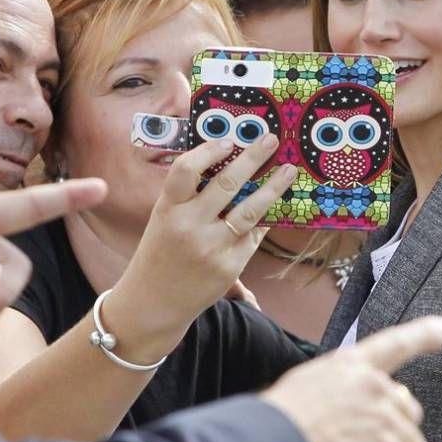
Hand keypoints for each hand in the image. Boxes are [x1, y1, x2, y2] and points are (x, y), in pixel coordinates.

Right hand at [106, 135, 294, 354]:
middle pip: (226, 184)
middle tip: (271, 139)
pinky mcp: (229, 268)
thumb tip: (227, 164)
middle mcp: (189, 227)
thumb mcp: (164, 219)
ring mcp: (211, 248)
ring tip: (288, 171)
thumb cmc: (160, 252)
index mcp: (168, 210)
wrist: (153, 302)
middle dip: (252, 158)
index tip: (228, 141)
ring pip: (250, 210)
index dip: (207, 151)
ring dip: (273, 188)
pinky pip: (253, 236)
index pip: (185, 171)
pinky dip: (263, 220)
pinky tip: (275, 207)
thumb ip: (188, 196)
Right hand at [263, 315, 441, 441]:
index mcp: (349, 365)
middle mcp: (372, 385)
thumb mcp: (305, 387)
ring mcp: (384, 419)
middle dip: (393, 437)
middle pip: (408, 411)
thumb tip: (352, 415)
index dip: (424, 334)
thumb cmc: (278, 424)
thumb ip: (337, 391)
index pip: (393, 343)